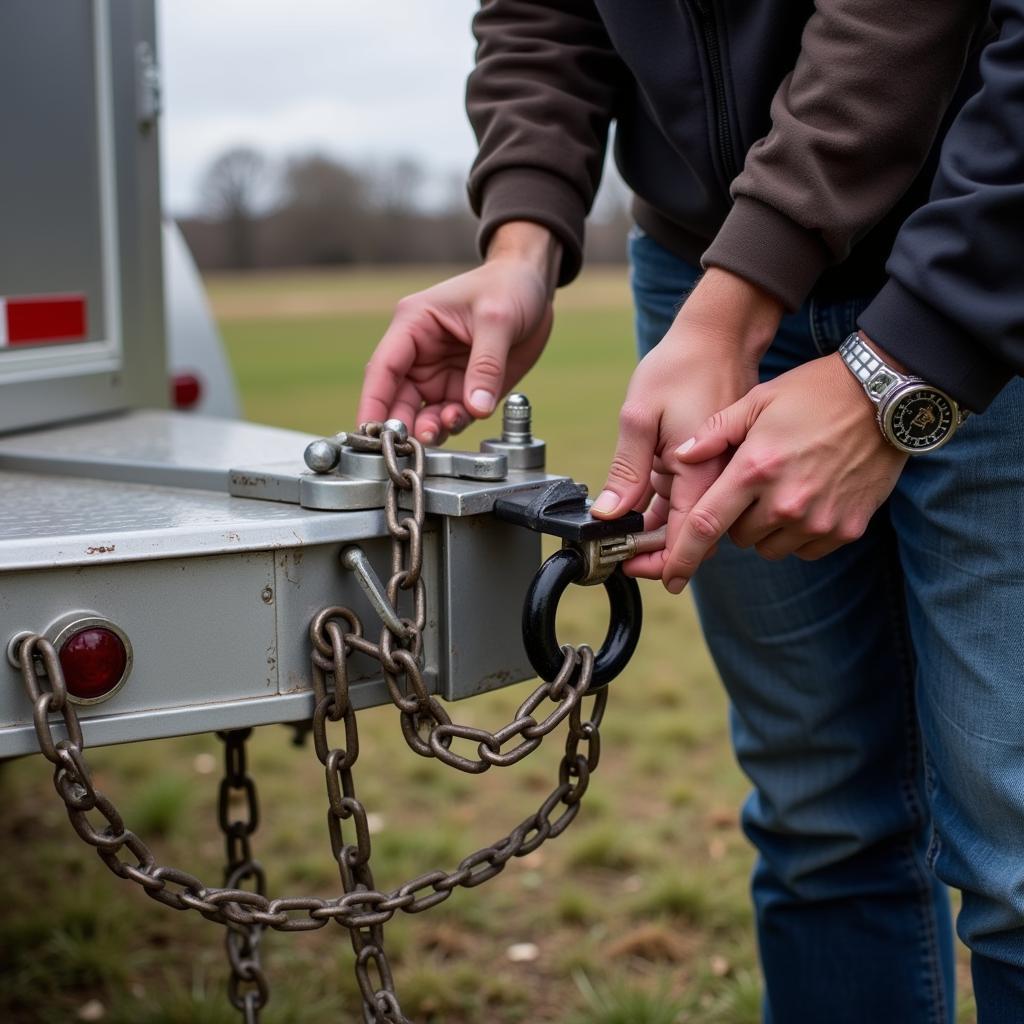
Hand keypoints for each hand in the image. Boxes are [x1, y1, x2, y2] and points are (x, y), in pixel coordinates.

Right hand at [357, 222, 560, 442]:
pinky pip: (452, 416)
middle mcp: (420, 354)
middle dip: (401, 424)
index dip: (373, 402)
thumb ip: (486, 366)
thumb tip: (475, 407)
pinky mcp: (463, 388)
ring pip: (423, 413)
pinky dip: (455, 424)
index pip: (383, 369)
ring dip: (429, 428)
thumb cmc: (508, 285)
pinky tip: (466, 415)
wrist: (533, 287)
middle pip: (398, 399)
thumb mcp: (497, 319)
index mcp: (414, 325)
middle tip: (411, 444)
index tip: (369, 432)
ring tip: (445, 427)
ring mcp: (441, 374)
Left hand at [589, 268, 783, 581]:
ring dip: (713, 525)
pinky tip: (718, 485)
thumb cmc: (686, 364)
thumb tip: (609, 511)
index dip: (671, 562)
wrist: (740, 335)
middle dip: (680, 545)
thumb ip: (631, 468)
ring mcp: (791, 489)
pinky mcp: (796, 483)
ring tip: (676, 496)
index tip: (658, 579)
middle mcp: (762, 485)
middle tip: (643, 547)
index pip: (692, 532)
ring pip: (744, 530)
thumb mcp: (643, 411)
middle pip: (718, 537)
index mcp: (722, 467)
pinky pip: (769, 517)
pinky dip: (743, 510)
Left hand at [665, 347, 907, 590]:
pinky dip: (799, 534)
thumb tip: (679, 458)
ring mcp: (818, 519)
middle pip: (738, 537)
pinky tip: (810, 499)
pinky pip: (805, 549)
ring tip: (784, 488)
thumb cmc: (814, 394)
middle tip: (754, 485)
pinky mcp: (846, 529)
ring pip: (770, 547)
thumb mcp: (757, 399)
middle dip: (736, 518)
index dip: (681, 556)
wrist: (885, 399)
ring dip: (767, 528)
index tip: (669, 577)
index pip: (705, 525)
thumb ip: (714, 433)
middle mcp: (785, 502)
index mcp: (755, 469)